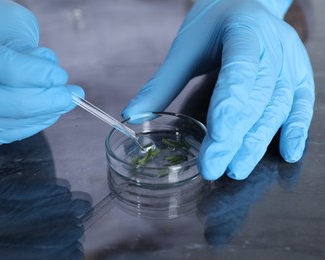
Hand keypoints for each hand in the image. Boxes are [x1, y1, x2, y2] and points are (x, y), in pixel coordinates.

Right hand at [0, 0, 83, 144]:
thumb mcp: (8, 21)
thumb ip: (24, 47)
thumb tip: (48, 81)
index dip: (24, 72)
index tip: (60, 76)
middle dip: (29, 102)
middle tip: (67, 96)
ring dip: (32, 117)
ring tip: (63, 103)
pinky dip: (25, 127)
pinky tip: (47, 113)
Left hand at [122, 0, 314, 179]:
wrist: (246, 6)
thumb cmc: (213, 27)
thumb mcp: (185, 49)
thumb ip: (162, 84)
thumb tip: (132, 116)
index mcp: (243, 32)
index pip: (238, 72)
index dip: (229, 106)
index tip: (216, 139)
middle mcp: (273, 47)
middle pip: (256, 98)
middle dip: (235, 137)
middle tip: (213, 168)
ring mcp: (291, 63)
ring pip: (278, 107)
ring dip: (258, 142)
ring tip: (236, 169)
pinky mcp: (300, 77)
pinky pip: (302, 106)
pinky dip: (296, 131)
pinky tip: (286, 155)